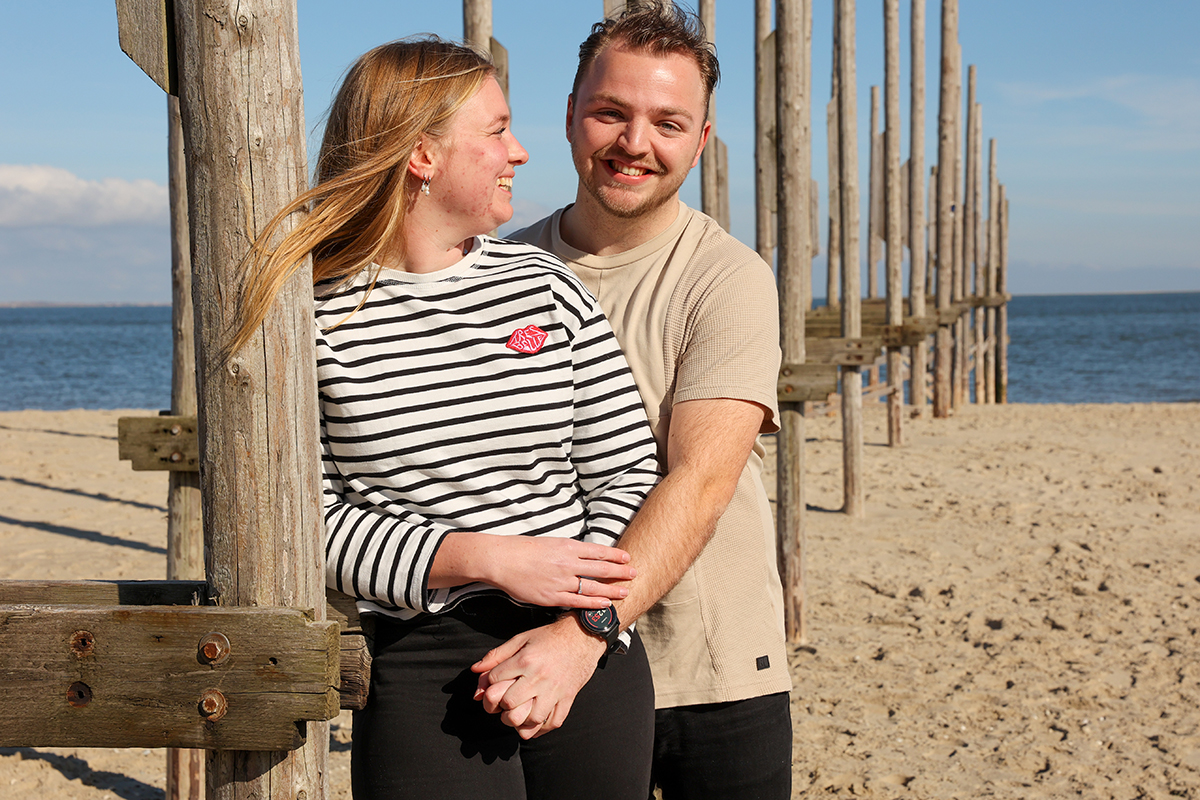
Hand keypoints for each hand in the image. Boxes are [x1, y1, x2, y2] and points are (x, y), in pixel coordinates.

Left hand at [471, 615, 606, 738]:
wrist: (582, 636)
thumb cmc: (550, 637)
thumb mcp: (521, 639)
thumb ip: (497, 655)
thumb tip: (476, 670)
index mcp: (525, 660)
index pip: (495, 680)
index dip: (488, 685)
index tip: (492, 685)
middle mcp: (539, 677)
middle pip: (509, 703)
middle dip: (500, 706)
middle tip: (501, 703)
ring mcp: (555, 690)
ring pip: (531, 719)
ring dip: (518, 721)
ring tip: (515, 714)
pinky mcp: (568, 698)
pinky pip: (553, 722)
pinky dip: (540, 729)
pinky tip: (532, 723)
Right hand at [478, 536, 635, 609]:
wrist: (501, 560)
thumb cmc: (523, 549)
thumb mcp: (549, 543)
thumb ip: (567, 550)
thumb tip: (583, 555)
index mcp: (567, 546)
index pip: (598, 551)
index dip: (615, 555)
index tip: (627, 557)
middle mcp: (567, 563)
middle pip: (600, 569)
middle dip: (620, 572)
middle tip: (634, 574)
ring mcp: (561, 581)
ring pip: (593, 586)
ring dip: (612, 589)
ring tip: (625, 591)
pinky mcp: (552, 597)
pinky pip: (578, 601)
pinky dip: (593, 602)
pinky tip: (605, 604)